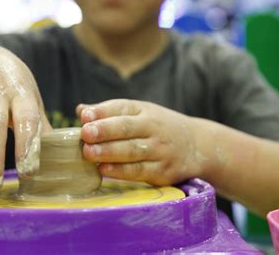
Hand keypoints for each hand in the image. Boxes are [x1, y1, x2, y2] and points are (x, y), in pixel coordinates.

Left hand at [77, 99, 205, 185]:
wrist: (197, 145)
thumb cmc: (158, 128)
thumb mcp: (139, 114)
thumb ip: (110, 113)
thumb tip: (81, 110)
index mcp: (144, 110)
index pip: (122, 107)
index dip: (102, 112)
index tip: (84, 116)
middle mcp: (153, 127)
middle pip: (126, 128)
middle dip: (104, 131)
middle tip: (85, 134)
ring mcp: (159, 150)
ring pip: (132, 150)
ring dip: (109, 152)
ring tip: (89, 153)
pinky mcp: (163, 171)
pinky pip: (139, 171)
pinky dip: (121, 171)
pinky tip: (104, 170)